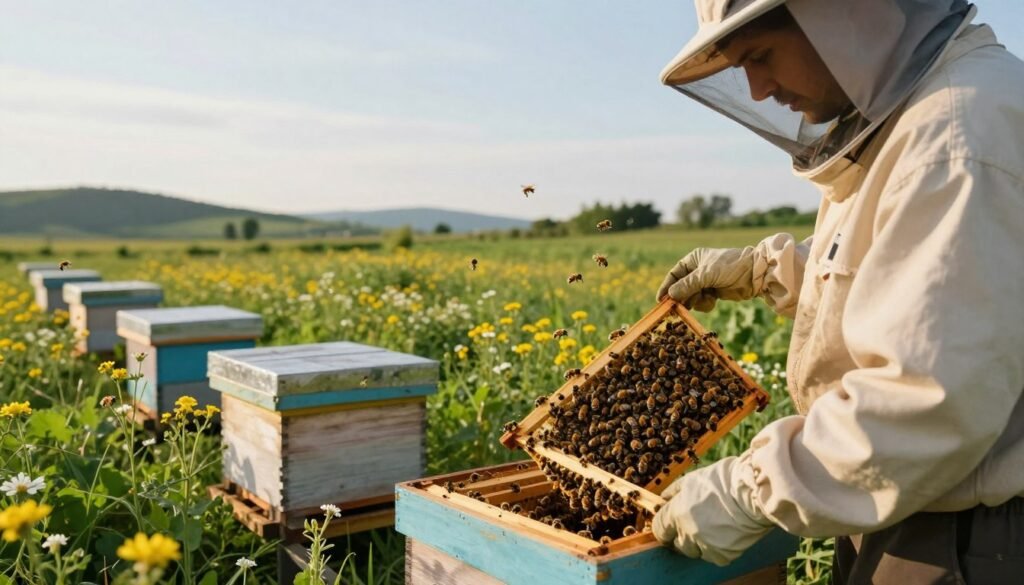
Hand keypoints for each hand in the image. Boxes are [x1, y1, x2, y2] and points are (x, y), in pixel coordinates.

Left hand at [653, 457, 774, 565]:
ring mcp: (705, 545)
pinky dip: (716, 548)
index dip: (664, 527)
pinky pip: (713, 556)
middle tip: (694, 525)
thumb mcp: (693, 478)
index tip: (669, 525)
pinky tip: (725, 533)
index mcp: (677, 513)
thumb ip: (674, 491)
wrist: (754, 491)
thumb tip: (663, 499)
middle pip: (676, 544)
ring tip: (712, 527)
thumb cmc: (725, 480)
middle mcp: (688, 532)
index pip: (659, 530)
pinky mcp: (722, 555)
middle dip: (681, 536)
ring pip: (693, 552)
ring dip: (698, 543)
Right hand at [656, 247, 757, 310]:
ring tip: (704, 300)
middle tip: (677, 308)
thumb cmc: (730, 267)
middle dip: (681, 297)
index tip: (661, 300)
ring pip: (691, 297)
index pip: (674, 274)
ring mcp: (706, 282)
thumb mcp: (706, 274)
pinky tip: (713, 301)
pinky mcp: (714, 292)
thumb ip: (687, 285)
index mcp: (693, 260)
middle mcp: (698, 271)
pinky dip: (705, 304)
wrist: (755, 274)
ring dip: (695, 301)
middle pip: (681, 288)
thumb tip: (670, 295)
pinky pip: (702, 302)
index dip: (667, 286)